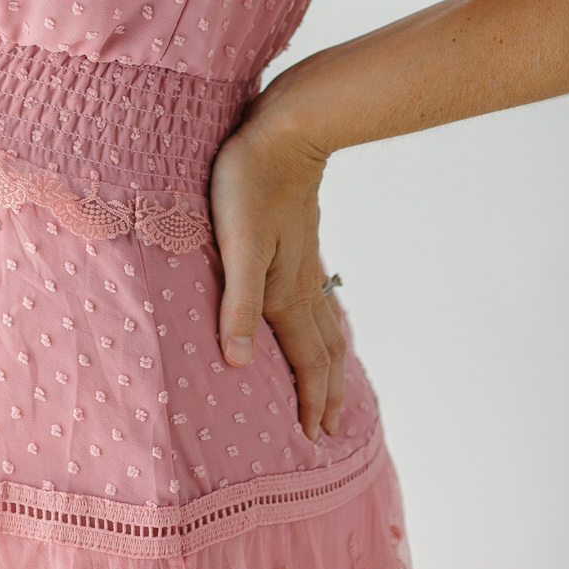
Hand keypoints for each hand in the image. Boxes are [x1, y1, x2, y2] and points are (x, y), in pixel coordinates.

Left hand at [209, 98, 345, 442]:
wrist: (284, 132)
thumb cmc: (249, 183)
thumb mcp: (235, 245)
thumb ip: (237, 304)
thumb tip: (240, 363)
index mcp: (284, 293)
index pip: (305, 361)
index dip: (310, 400)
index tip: (316, 436)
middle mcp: (301, 284)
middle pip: (322, 351)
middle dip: (326, 392)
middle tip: (328, 429)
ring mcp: (304, 262)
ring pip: (324, 325)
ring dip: (330, 363)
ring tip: (333, 386)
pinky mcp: (299, 241)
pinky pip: (319, 298)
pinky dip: (324, 325)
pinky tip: (317, 316)